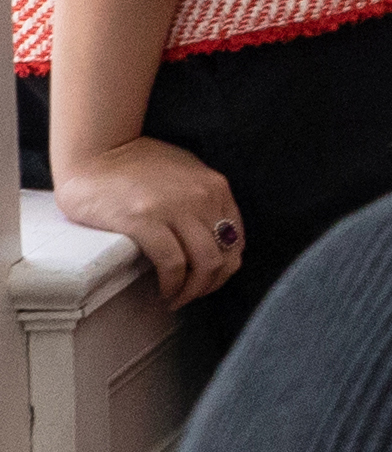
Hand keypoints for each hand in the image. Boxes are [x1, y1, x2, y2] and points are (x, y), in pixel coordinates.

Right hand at [53, 137, 241, 309]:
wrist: (95, 152)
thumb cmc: (135, 166)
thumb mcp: (183, 174)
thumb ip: (201, 199)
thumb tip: (213, 236)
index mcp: (215, 187)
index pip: (237, 239)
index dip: (225, 268)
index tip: (205, 281)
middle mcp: (203, 197)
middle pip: (225, 256)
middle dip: (210, 285)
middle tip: (188, 297)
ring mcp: (175, 208)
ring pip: (204, 264)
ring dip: (192, 291)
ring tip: (174, 298)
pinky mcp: (145, 220)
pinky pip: (172, 263)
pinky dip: (171, 285)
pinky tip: (161, 291)